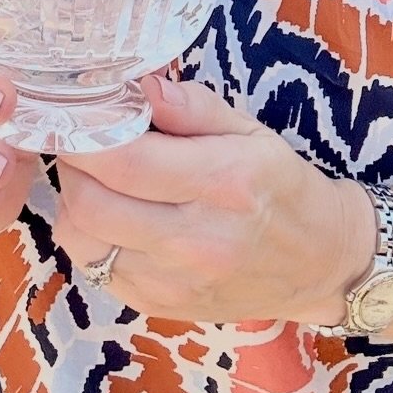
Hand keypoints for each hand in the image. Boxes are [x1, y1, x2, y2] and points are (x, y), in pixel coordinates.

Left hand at [54, 75, 372, 324]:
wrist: (320, 264)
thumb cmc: (282, 187)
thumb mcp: (250, 131)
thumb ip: (192, 106)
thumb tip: (141, 85)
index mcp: (221, 182)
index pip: (125, 161)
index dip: (86, 134)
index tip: (79, 114)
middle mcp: (195, 239)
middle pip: (91, 204)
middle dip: (72, 166)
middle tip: (83, 143)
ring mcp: (175, 282)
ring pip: (83, 241)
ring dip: (74, 203)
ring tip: (96, 180)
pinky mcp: (160, 307)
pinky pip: (96, 270)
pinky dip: (90, 238)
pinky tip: (113, 217)